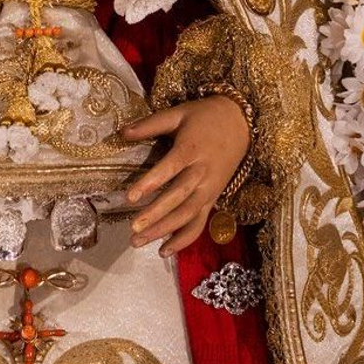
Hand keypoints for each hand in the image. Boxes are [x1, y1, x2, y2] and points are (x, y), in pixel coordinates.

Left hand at [119, 94, 249, 255]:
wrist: (242, 123)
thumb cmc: (206, 116)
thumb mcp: (179, 113)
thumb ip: (151, 124)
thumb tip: (122, 132)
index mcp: (191, 149)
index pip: (170, 168)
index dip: (151, 182)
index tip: (130, 197)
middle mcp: (202, 173)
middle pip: (179, 197)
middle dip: (156, 215)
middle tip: (133, 229)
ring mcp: (209, 189)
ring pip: (188, 214)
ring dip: (165, 230)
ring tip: (139, 241)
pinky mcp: (213, 199)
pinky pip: (200, 223)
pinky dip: (184, 239)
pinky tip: (164, 251)